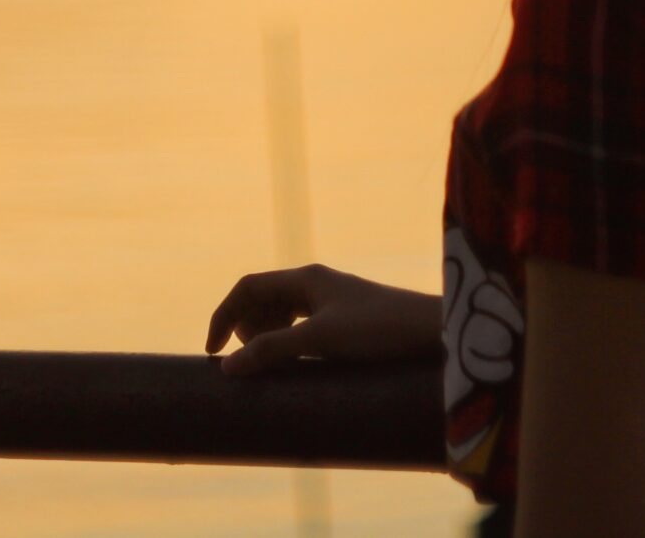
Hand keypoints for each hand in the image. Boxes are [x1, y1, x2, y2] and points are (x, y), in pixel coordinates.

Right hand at [203, 263, 442, 376]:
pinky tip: (298, 361)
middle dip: (246, 326)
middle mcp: (316, 283)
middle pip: (263, 297)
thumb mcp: (320, 340)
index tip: (213, 352)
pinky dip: (289, 340)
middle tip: (249, 361)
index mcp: (305, 278)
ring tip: (270, 363)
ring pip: (283, 312)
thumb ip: (274, 349)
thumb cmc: (378, 330)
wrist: (432, 331)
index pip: (248, 287)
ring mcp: (332, 299)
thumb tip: (227, 366)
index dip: (223, 315)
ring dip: (267, 334)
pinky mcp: (347, 318)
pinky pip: (303, 324)